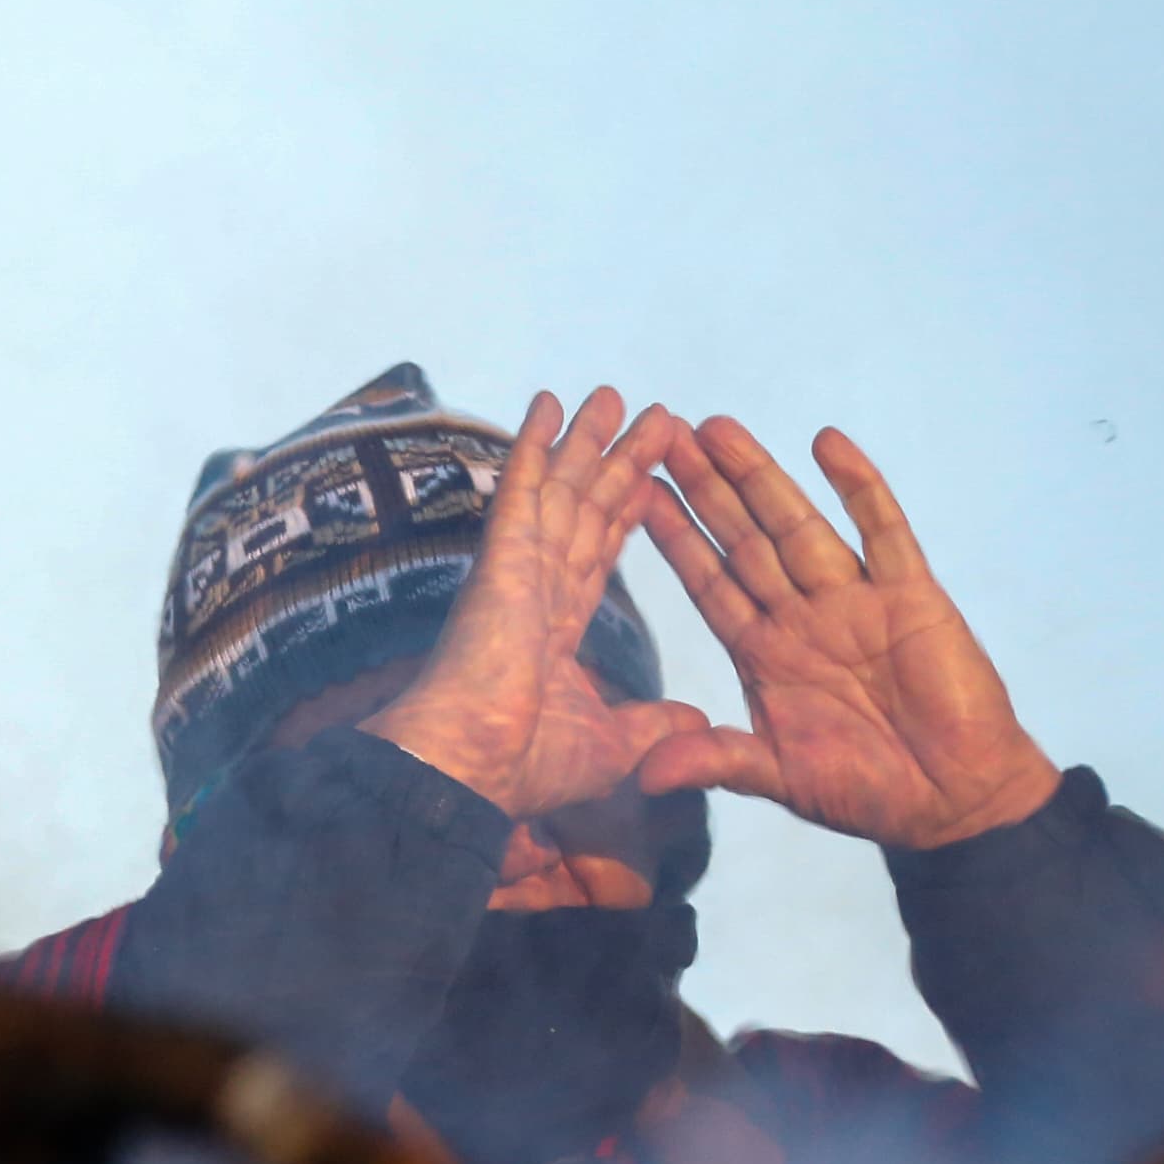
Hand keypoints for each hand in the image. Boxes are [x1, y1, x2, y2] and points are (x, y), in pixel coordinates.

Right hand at [366, 388, 707, 819]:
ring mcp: (516, 568)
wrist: (470, 769)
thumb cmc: (521, 766)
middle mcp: (534, 588)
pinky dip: (533, 445)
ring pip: (560, 489)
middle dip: (617, 462)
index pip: (597, 556)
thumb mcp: (613, 745)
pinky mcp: (502, 559)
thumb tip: (693, 720)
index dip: (624, 514)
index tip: (649, 477)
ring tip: (613, 394)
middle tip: (646, 414)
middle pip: (585, 510)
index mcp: (552, 628)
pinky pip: (523, 490)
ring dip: (585, 440)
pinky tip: (548, 403)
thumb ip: (652, 725)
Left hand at [633, 419, 1056, 850]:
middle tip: (661, 435)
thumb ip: (716, 761)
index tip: (631, 495)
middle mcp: (803, 616)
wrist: (956, 804)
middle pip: (743, 540)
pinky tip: (826, 442)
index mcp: (765, 652)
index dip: (672, 539)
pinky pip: (883, 531)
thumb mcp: (778, 776)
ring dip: (759, 476)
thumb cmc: (869, 793)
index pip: (708, 582)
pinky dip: (858, 487)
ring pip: (797, 524)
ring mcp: (857, 601)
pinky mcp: (913, 596)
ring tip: (716, 427)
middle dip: (704, 491)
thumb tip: (645, 775)